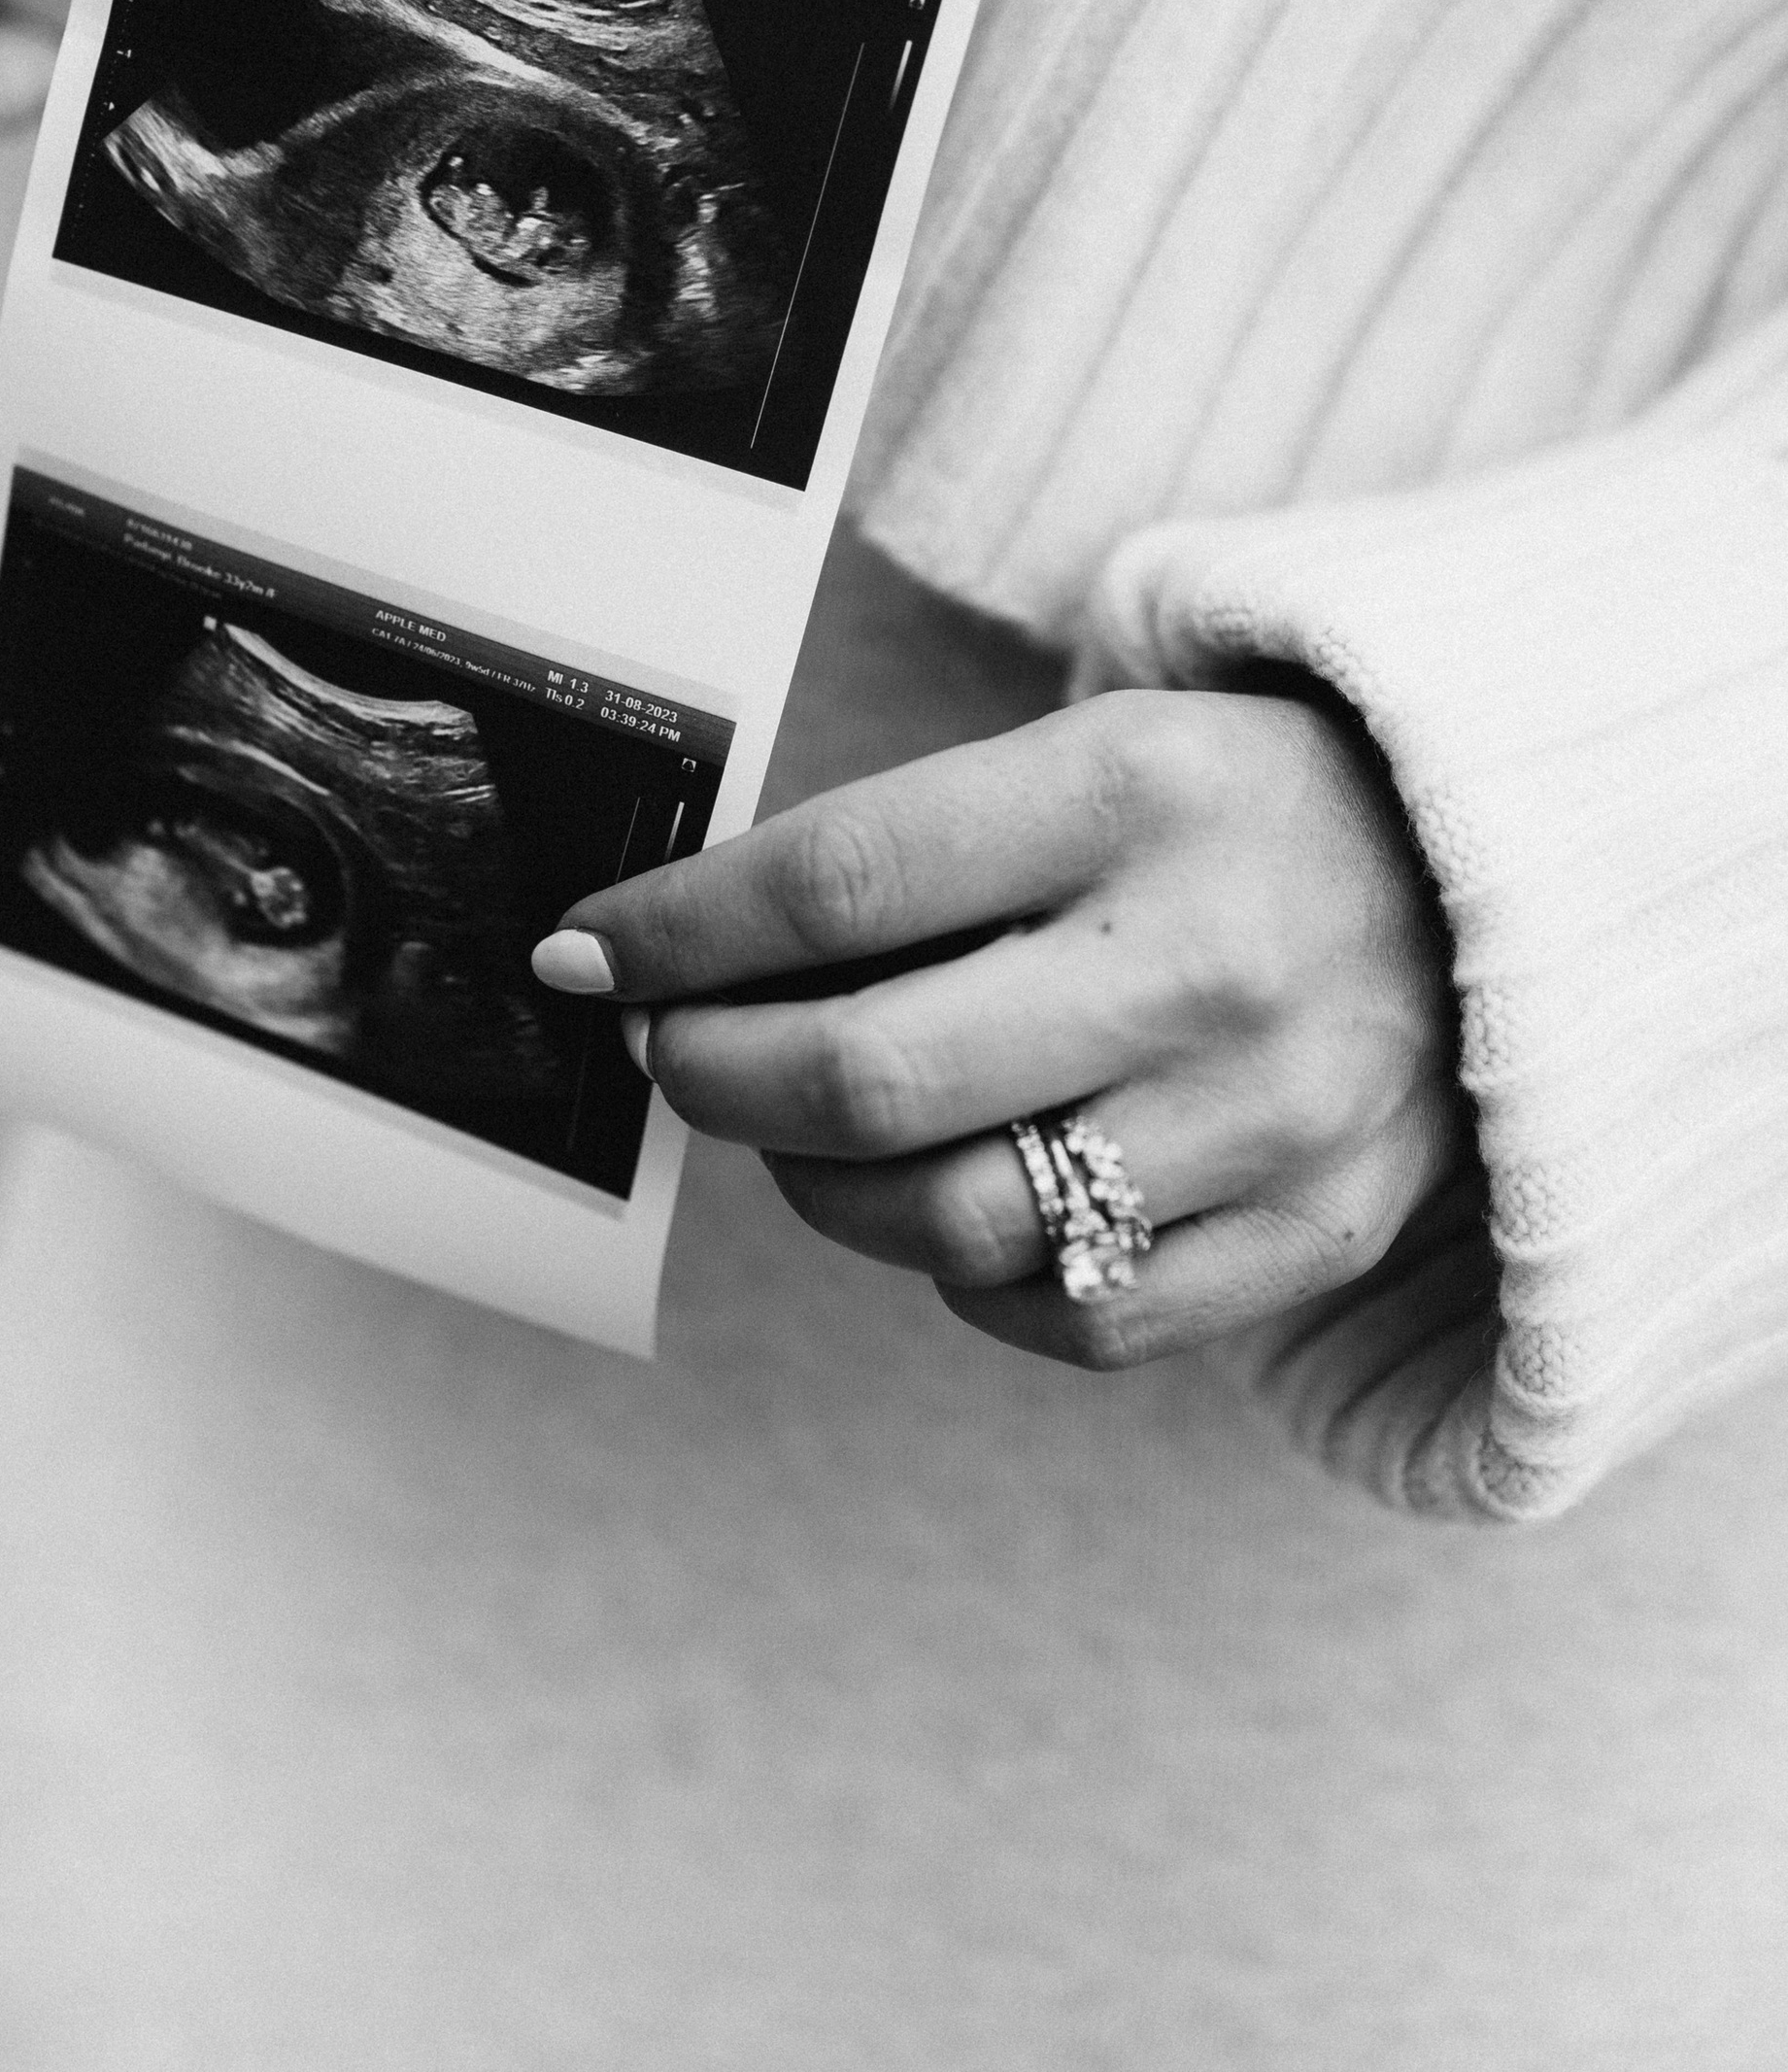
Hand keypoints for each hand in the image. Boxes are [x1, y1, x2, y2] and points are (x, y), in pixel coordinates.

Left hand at [535, 691, 1471, 1369]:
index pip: (834, 886)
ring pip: (949, 1224)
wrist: (1487, 875)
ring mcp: (1270, 1115)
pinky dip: (964, 1276)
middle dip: (712, 1078)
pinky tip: (952, 1196)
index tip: (584, 956)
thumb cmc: (1226, 808)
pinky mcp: (1313, 1233)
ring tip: (806, 1128)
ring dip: (822, 1189)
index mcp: (1130, 795)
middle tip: (668, 1055)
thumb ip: (908, 850)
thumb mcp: (1085, 754)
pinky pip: (1065, 1316)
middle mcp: (1203, 959)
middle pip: (868, 1078)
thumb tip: (674, 951)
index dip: (674, 934)